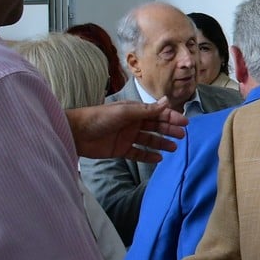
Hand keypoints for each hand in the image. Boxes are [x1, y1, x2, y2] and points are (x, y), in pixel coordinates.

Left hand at [66, 100, 186, 162]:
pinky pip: (138, 153)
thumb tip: (167, 101)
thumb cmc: (98, 118)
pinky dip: (148, 156)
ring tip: (174, 148)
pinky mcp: (121, 150)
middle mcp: (133, 123)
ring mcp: (127, 137)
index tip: (184, 122)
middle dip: (169, 130)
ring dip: (161, 143)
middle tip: (182, 136)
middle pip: (155, 127)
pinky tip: (159, 159)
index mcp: (134, 111)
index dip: (171, 117)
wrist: (75, 133)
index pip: (157, 113)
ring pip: (149, 140)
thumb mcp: (124, 112)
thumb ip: (146, 110)